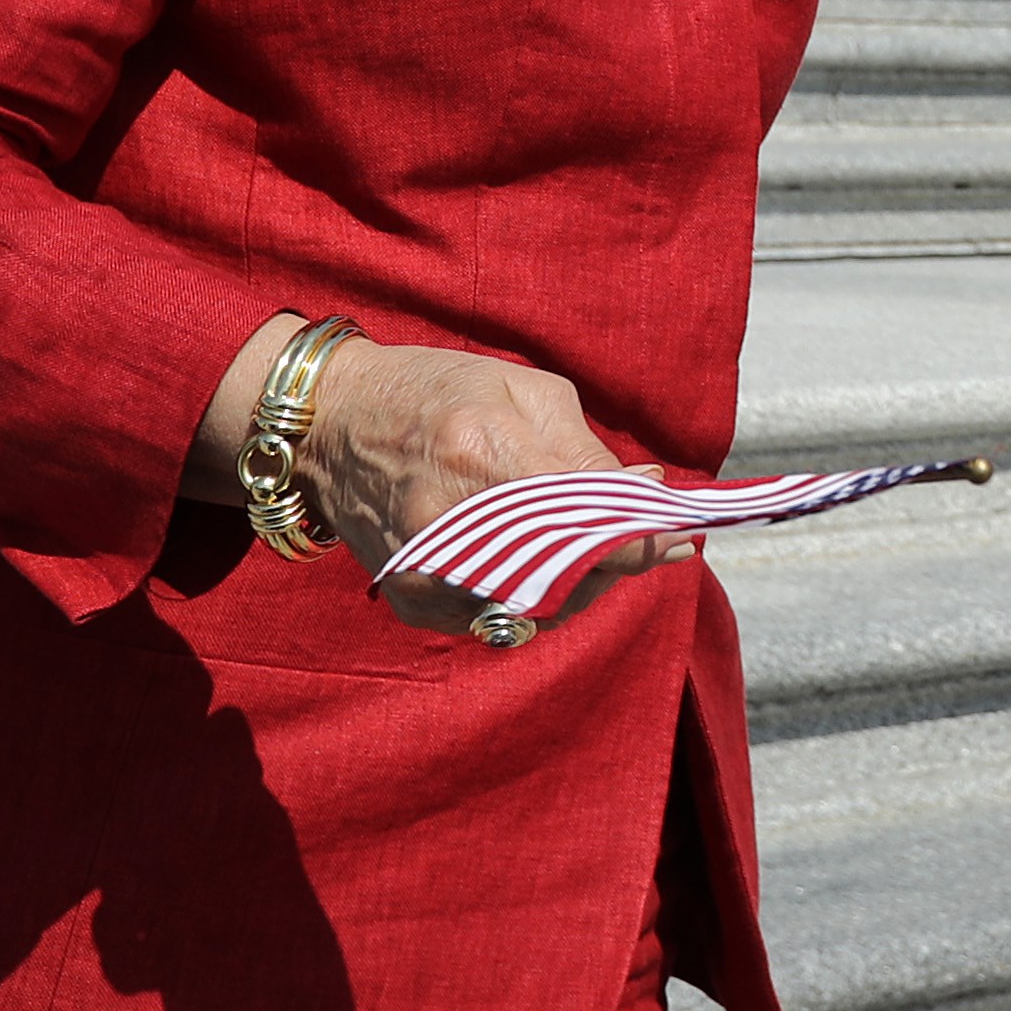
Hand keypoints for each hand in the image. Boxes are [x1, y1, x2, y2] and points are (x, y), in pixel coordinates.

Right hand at [251, 330, 692, 636]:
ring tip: (605, 546)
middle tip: (655, 541)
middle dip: (621, 560)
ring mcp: (428, 574)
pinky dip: (541, 596)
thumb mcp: (522, 392)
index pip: (583, 523)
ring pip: (542, 607)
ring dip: (588, 582)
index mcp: (480, 456)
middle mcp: (450, 526)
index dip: (641, 539)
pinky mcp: (415, 602)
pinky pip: (502, 619)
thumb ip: (586, 450)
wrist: (330, 425)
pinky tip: (556, 564)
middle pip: (569, 574)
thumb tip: (648, 491)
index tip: (680, 538)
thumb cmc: (437, 392)